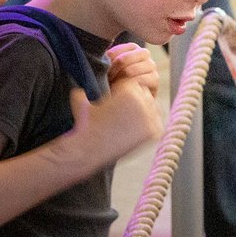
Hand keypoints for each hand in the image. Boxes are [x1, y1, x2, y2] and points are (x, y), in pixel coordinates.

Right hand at [70, 43, 162, 164]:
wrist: (90, 149)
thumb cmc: (84, 125)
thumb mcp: (80, 103)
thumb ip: (81, 93)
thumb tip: (78, 91)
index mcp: (129, 90)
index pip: (136, 87)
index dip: (125, 97)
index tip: (117, 108)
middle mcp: (143, 101)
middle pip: (146, 97)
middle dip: (137, 105)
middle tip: (123, 118)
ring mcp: (150, 117)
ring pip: (153, 110)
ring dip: (144, 116)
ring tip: (127, 126)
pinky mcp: (154, 132)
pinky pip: (157, 125)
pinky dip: (148, 130)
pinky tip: (134, 135)